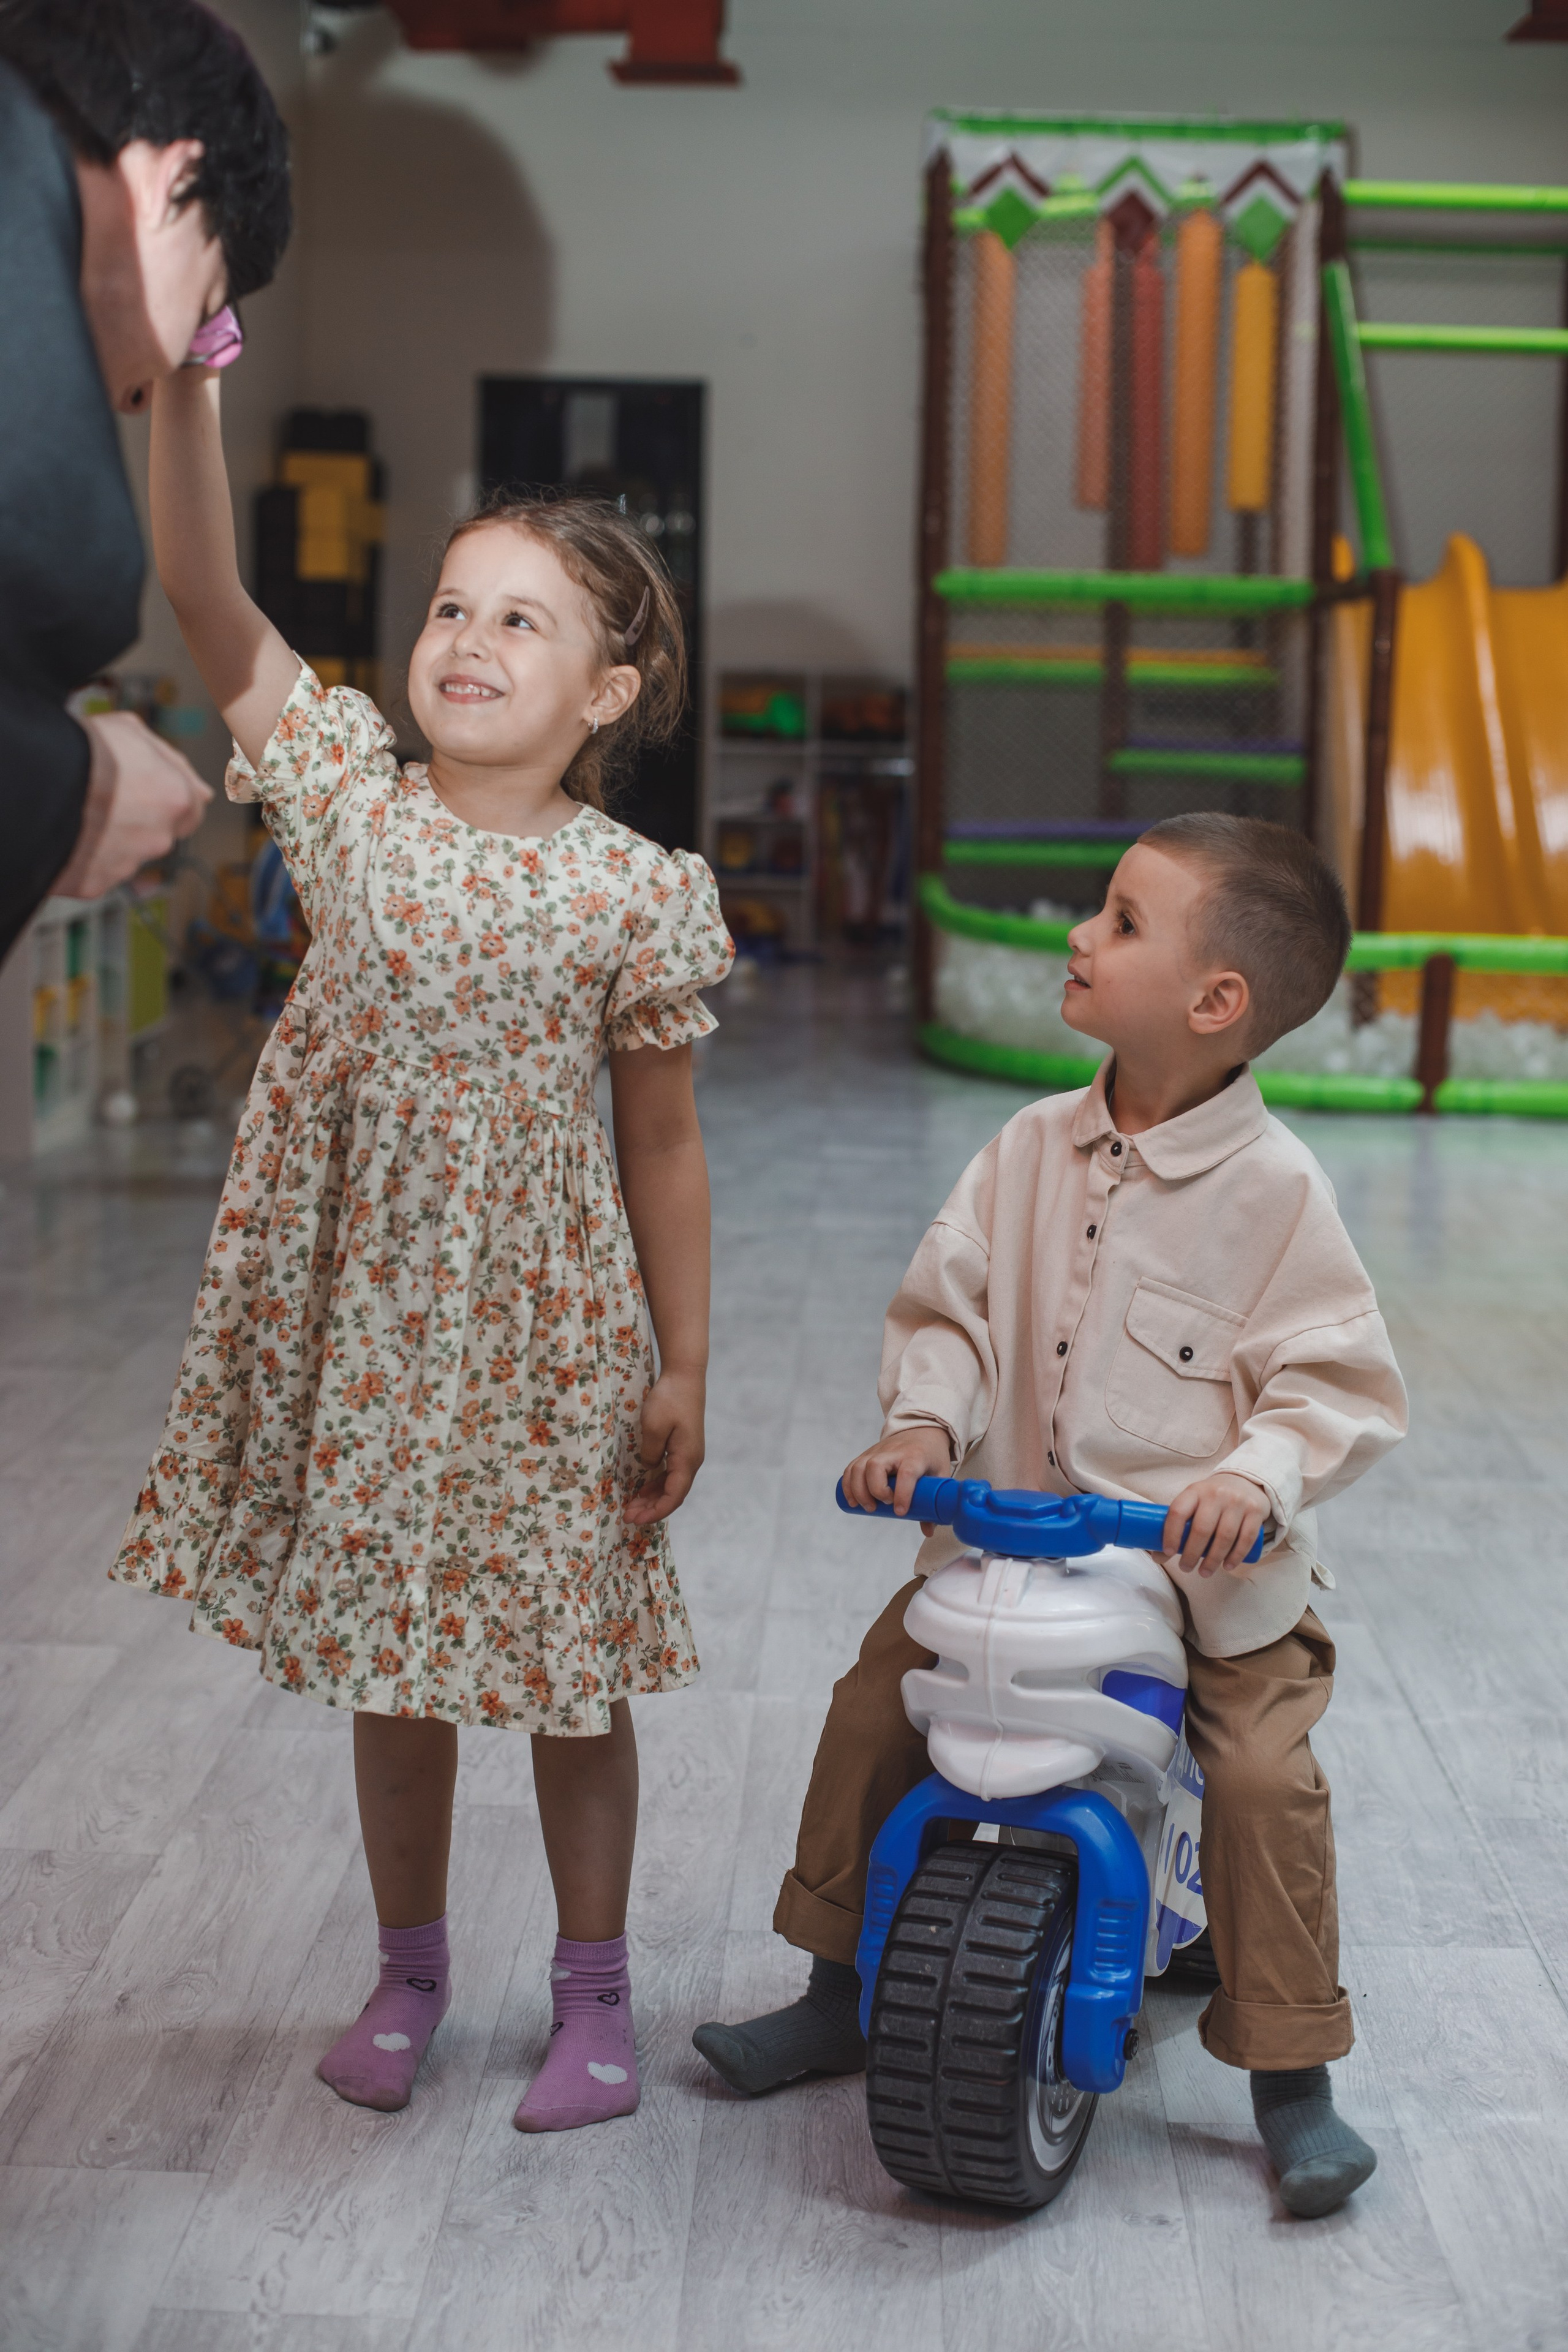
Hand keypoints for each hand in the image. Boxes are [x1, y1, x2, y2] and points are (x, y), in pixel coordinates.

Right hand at [53, 713, 209, 898]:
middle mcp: (159, 837)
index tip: (154, 792)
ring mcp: (128, 864)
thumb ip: (172, 763)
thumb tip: (204, 792)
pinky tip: (69, 833)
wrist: (36, 787)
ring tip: (80, 811)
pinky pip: (96, 870)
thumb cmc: (83, 751)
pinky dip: (86, 856)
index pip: (193, 808)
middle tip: (108, 798)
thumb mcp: (131, 732)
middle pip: (159, 832)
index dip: (173, 799)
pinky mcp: (96, 884)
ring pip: (128, 853)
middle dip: (141, 820)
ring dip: (112, 837)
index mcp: (175, 798)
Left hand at [624, 1367, 705, 1526]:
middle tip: (627, 1517)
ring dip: (652, 1498)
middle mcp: (691, 1461)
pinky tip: (642, 1490)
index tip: (635, 1518)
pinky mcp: (683, 1447)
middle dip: (651, 1509)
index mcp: (687, 1459)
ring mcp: (688, 1454)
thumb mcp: (653, 1427)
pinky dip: (656, 1485)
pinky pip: (670, 1474)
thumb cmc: (670, 1399)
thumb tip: (648, 1469)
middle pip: (673, 1495)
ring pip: (671, 1486)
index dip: (655, 1512)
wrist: (685, 1376)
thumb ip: (649, 1453)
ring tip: (631, 1507)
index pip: (674, 1496)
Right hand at [840, 1423, 953, 1525]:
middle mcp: (893, 1452)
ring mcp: (877, 1451)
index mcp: (915, 1456)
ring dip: (858, 1491)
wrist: (920, 1429)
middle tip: (880, 1507)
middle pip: (875, 1467)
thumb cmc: (931, 1455)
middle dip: (874, 1491)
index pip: (906, 1473)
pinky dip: (848, 1485)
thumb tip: (928, 1531)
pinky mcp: (866, 1454)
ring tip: (867, 1508)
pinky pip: (851, 1468)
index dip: (902, 1493)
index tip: (900, 1512)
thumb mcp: (940, 1474)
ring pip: (859, 1467)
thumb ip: (935, 1502)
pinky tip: (852, 1501)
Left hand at [1161, 1473, 1270, 1576]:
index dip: (1171, 1534)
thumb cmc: (1212, 1499)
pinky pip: (1246, 1539)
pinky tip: (1227, 1566)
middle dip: (1191, 1554)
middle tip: (1185, 1568)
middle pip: (1202, 1529)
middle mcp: (1216, 1494)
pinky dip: (1236, 1556)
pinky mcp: (1255, 1512)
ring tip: (1204, 1572)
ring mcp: (1237, 1502)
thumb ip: (1179, 1524)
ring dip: (1213, 1560)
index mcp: (1194, 1491)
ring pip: (1224, 1537)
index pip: (1178, 1511)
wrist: (1245, 1482)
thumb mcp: (1194, 1503)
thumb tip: (1158, 1556)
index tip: (1168, 1553)